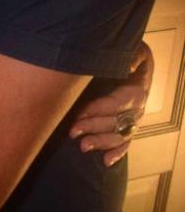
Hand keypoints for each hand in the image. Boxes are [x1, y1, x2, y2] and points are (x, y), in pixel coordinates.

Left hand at [69, 41, 153, 165]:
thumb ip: (134, 56)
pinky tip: (106, 161)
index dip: (97, 109)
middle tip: (72, 131)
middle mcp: (136, 110)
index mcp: (135, 92)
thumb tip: (127, 64)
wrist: (139, 65)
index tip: (79, 113)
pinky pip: (125, 143)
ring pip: (117, 136)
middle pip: (114, 122)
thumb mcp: (137, 50)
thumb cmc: (134, 57)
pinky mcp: (129, 128)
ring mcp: (133, 121)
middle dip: (92, 127)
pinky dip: (117, 154)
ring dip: (100, 142)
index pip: (115, 104)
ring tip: (83, 147)